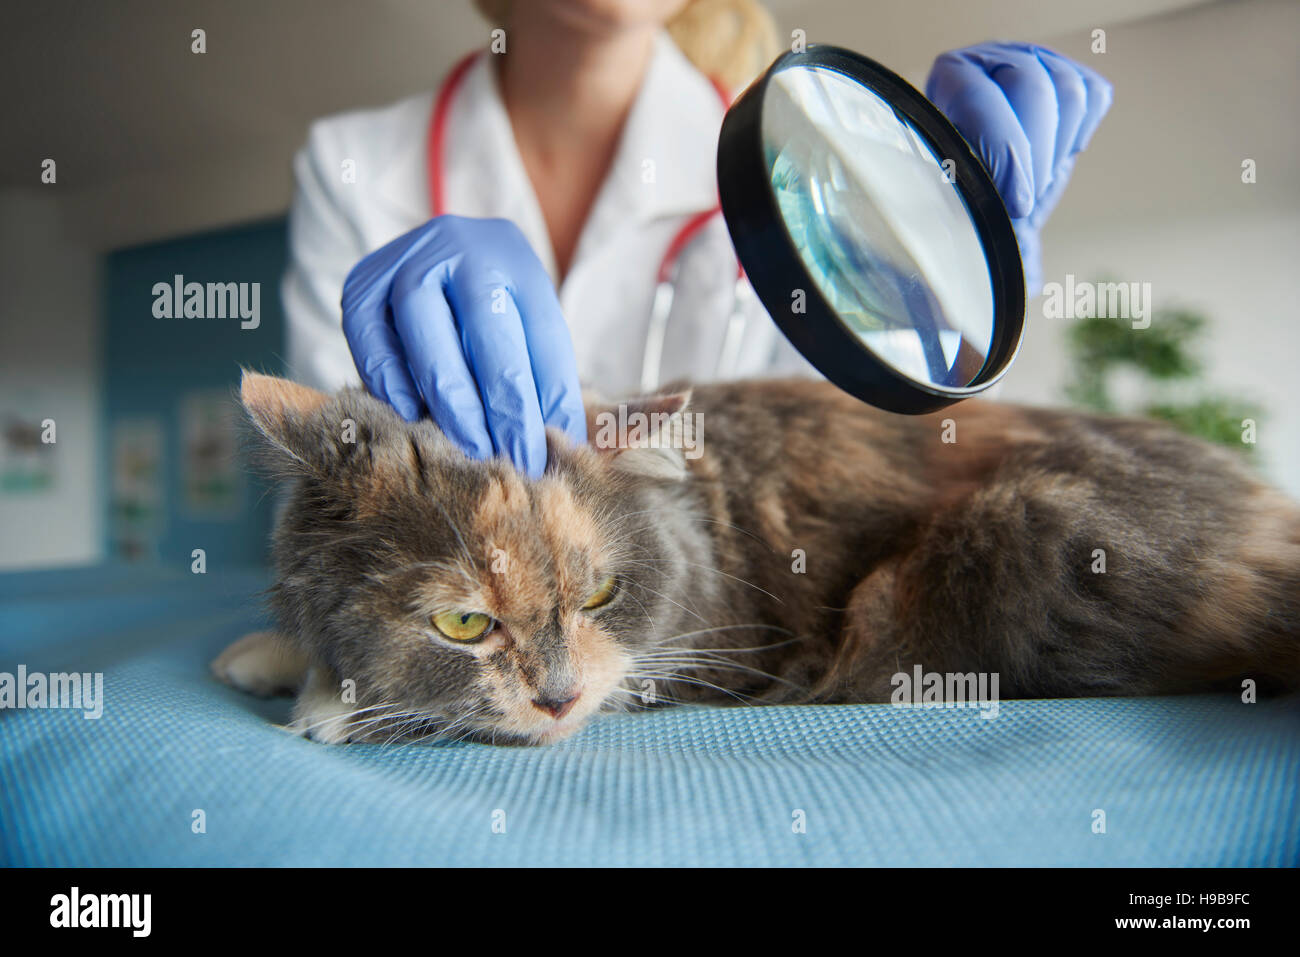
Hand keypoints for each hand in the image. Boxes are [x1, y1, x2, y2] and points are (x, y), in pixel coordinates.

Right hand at [341, 215, 585, 478]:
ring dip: (452, 402)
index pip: (541, 334)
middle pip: (487, 330)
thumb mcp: (530, 325)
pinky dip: (390, 380)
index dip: (548, 400)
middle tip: (516, 460)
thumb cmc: (495, 308)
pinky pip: (369, 337)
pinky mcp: (362, 282)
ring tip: (472, 449)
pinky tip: (412, 415)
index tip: (549, 454)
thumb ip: (547, 379)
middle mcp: (460, 247)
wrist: (438, 255)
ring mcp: (406, 258)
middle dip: (505, 407)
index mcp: (515, 258)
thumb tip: (567, 444)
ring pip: (426, 334)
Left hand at [925, 42, 1112, 295]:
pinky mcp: (1069, 81)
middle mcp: (988, 66)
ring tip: (1032, 190)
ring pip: (1065, 90)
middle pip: (1030, 84)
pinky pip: (1091, 97)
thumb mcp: (955, 221)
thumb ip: (958, 238)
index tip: (1014, 202)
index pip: (977, 92)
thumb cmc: (961, 209)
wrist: (990, 202)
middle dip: (1033, 156)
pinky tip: (1052, 162)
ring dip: (1056, 151)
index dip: (1000, 145)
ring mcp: (1031, 66)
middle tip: (1023, 205)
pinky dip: (1079, 135)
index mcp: (947, 86)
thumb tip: (974, 305)